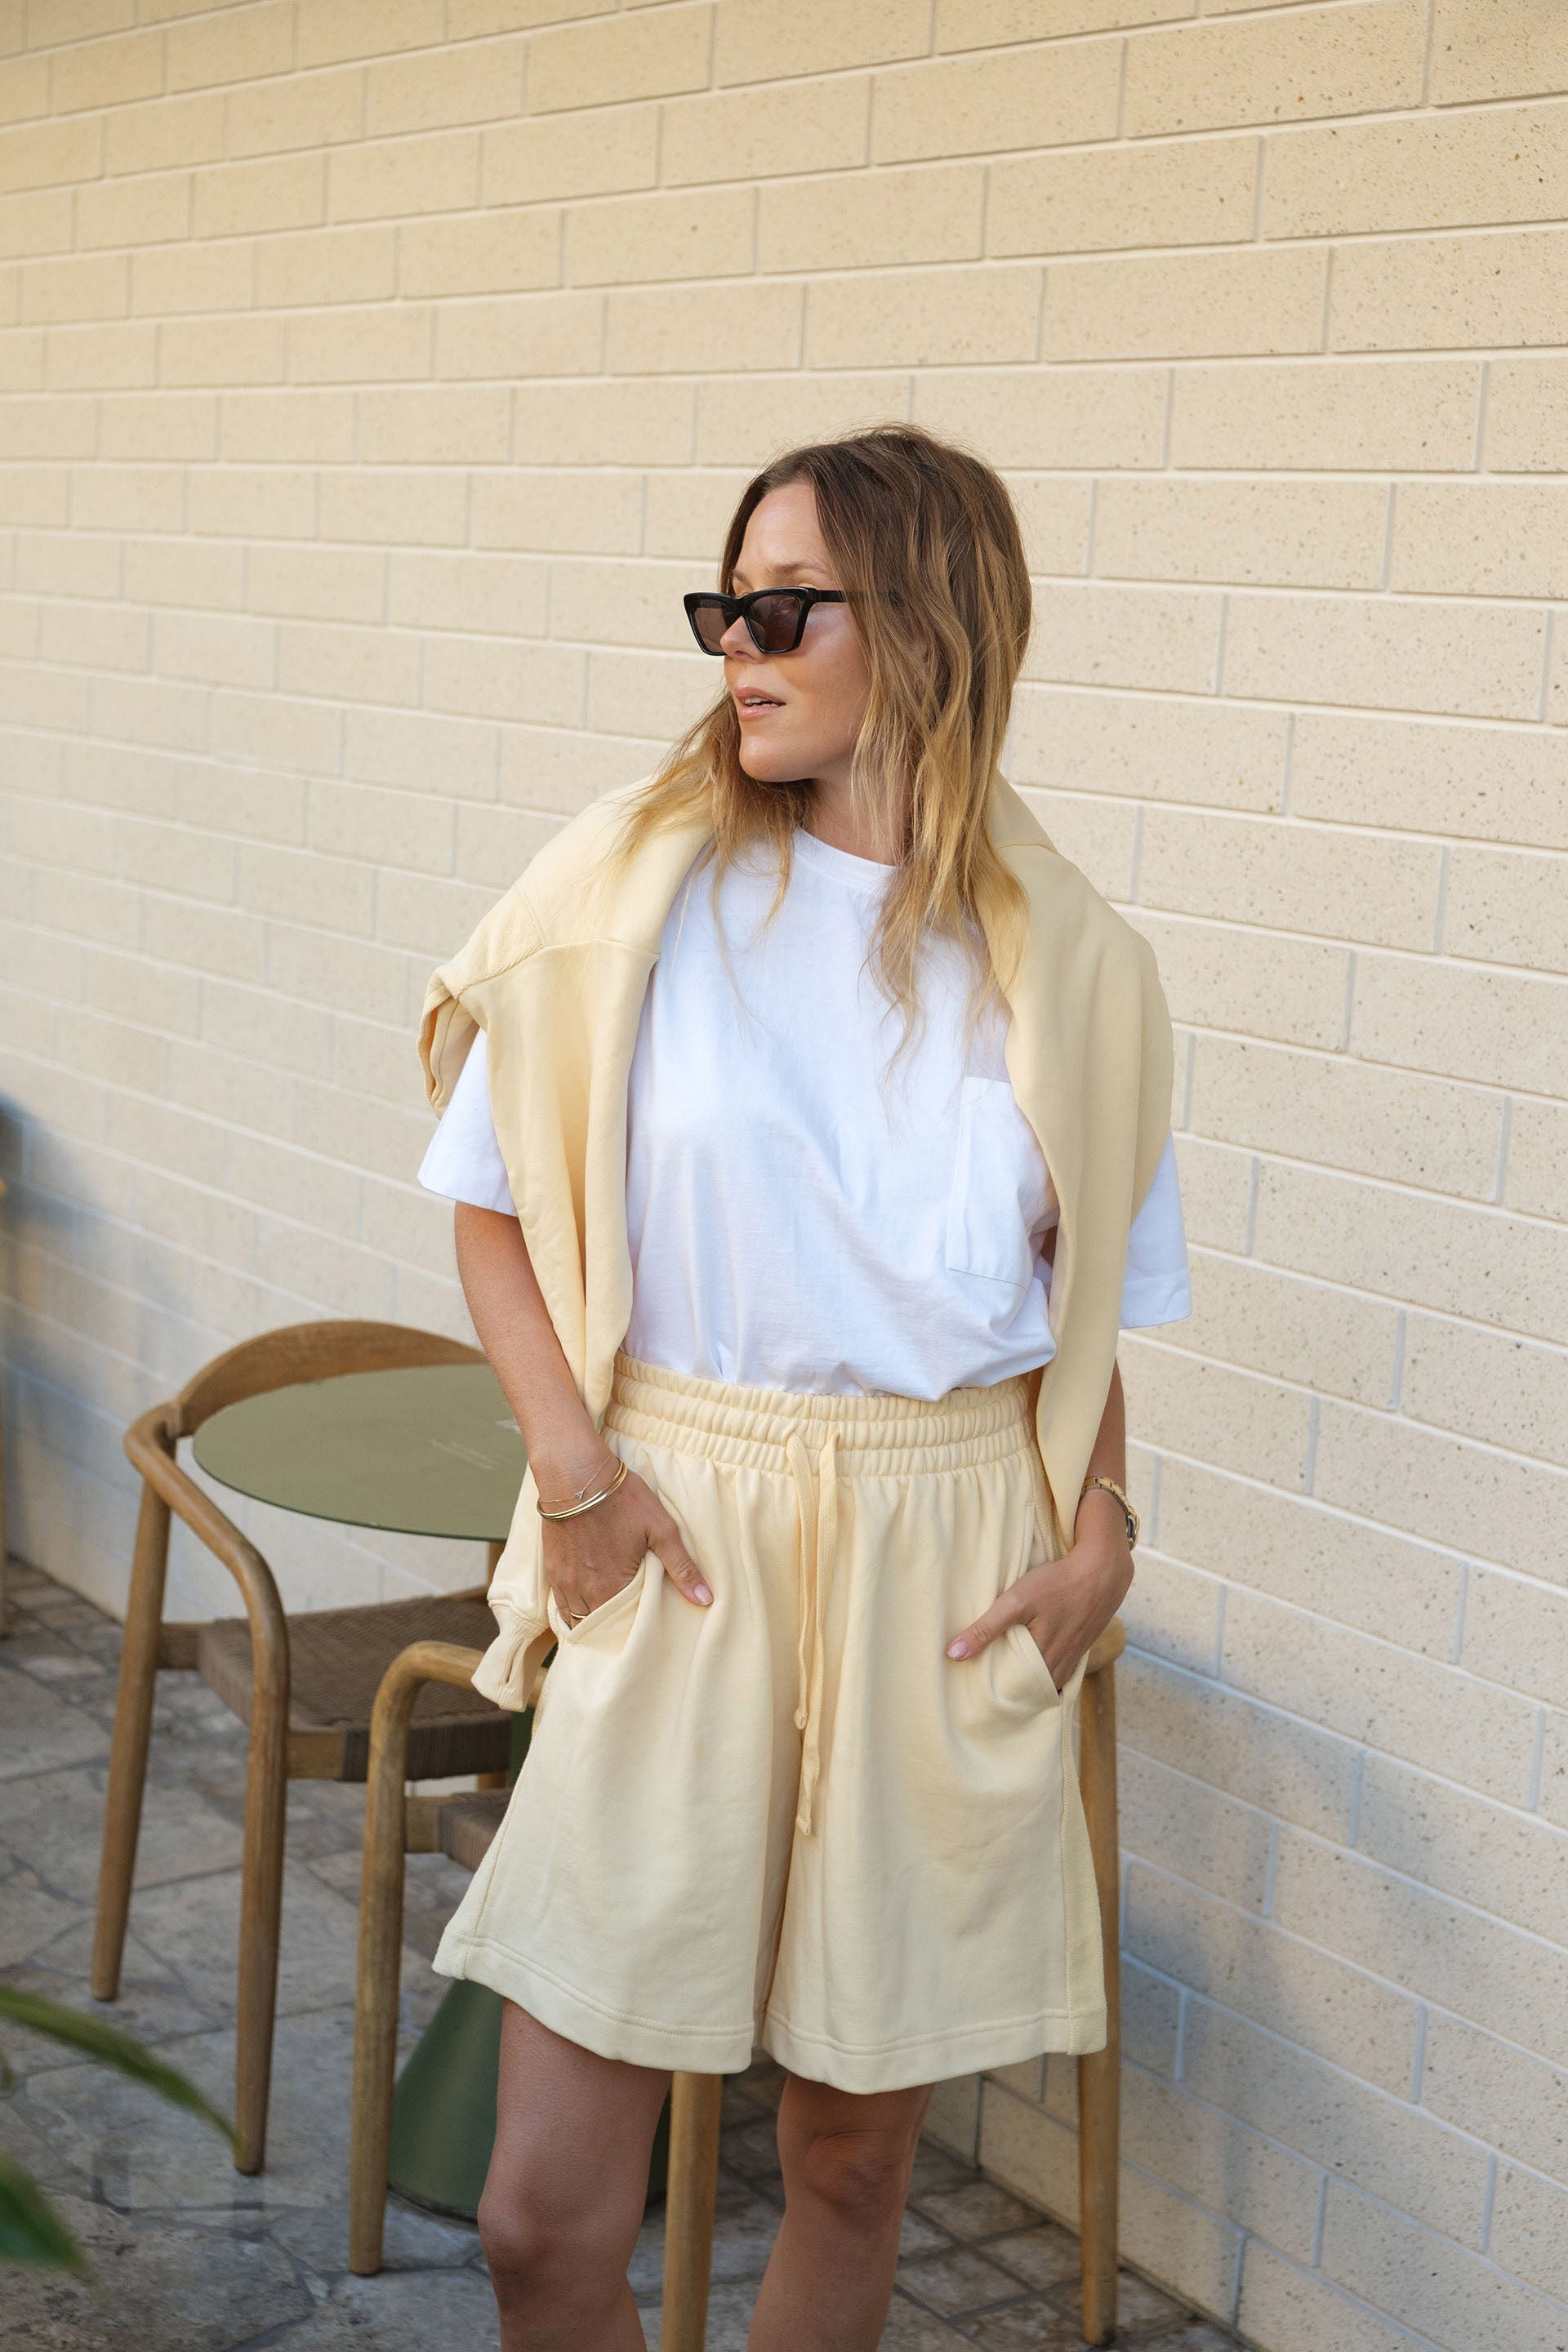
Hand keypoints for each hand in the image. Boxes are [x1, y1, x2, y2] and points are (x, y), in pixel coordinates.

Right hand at [538, 1452, 710, 1627]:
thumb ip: (682, 1567)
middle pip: (602, 1627)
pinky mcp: (552, 1570)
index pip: (627, 1627)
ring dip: (594, 1623)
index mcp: (614, 1586)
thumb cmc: (621, 1499)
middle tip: (630, 1626)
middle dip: (616, 1630)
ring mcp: (565, 1582)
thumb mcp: (661, 1529)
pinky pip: (560, 1607)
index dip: (637, 1629)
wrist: (575, 1475)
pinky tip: (584, 1609)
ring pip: (578, 1620)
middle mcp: (586, 1592)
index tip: (647, 1628)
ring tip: (610, 1621)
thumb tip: (705, 1600)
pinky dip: (572, 1614)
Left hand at [944, 1489, 1132, 1690]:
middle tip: (987, 1692)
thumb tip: (953, 1654)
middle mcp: (1060, 1666)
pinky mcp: (1080, 1646)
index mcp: (1043, 1660)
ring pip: (1047, 1682)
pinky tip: (1034, 1665)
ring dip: (1029, 1684)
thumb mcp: (1017, 1601)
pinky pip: (1060, 1671)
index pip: (1014, 1694)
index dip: (996, 1696)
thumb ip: (986, 1628)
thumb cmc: (1058, 1583)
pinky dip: (1045, 1673)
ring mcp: (1073, 1657)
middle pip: (1031, 1691)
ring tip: (1006, 1682)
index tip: (976, 1696)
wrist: (1102, 1571)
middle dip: (1012, 1694)